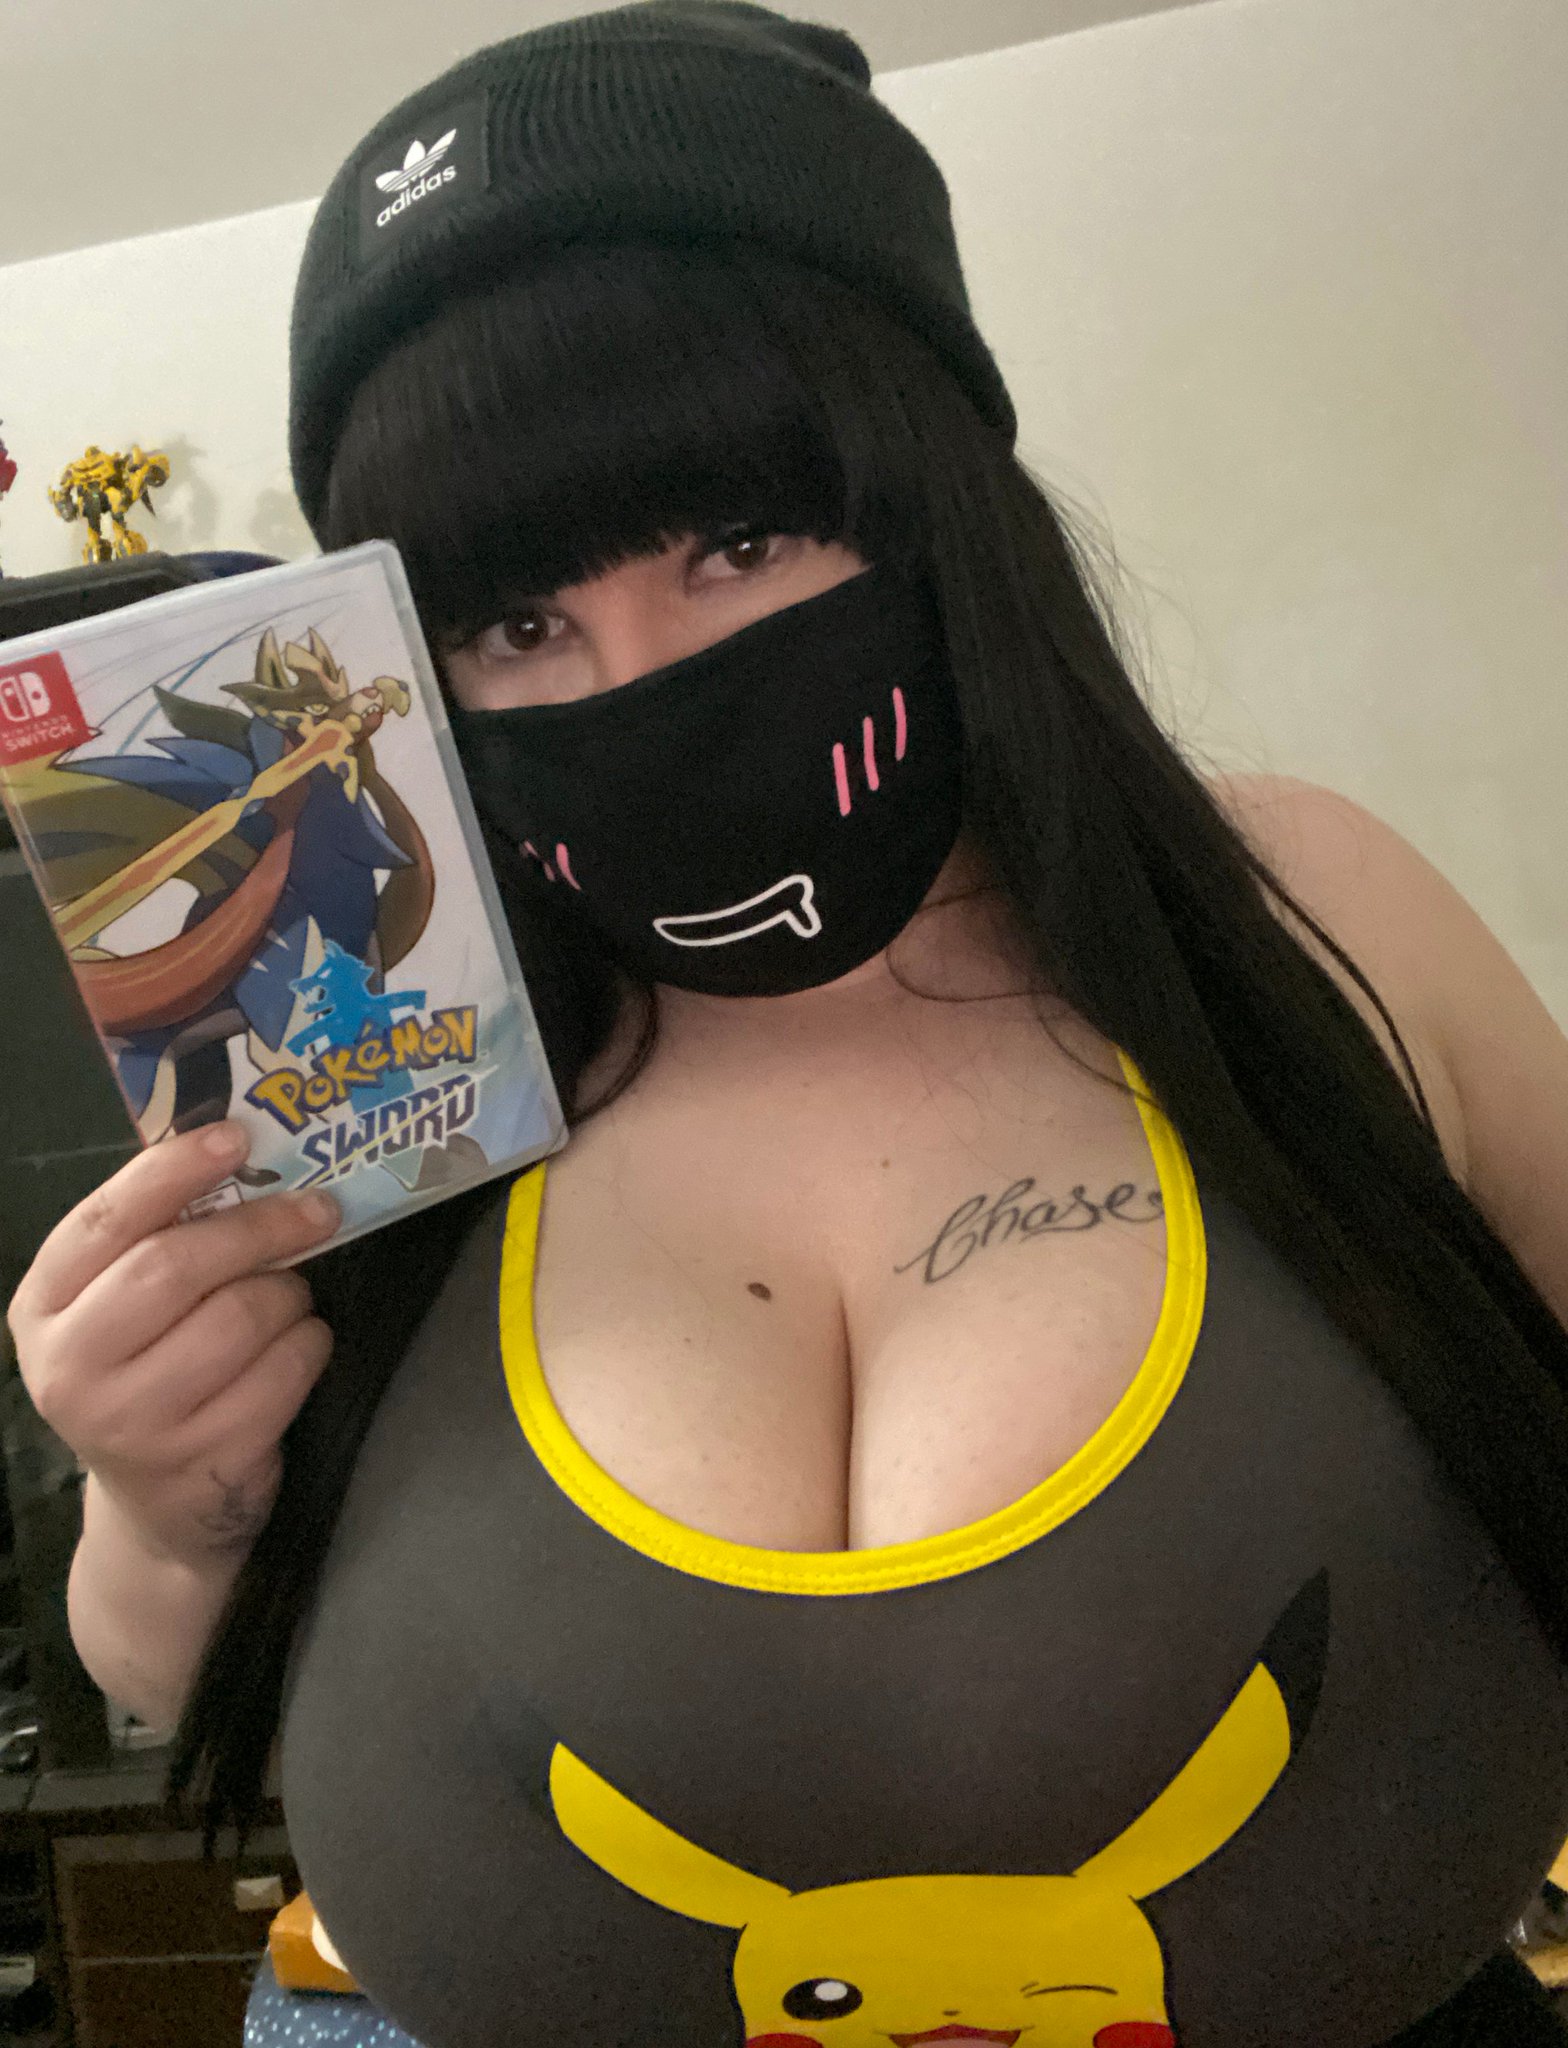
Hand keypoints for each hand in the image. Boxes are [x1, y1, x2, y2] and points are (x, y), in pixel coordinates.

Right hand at [7, 1124, 340, 1565]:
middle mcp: (71, 1369)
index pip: (104, 1222)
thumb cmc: (146, 1369)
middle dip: (260, 1227)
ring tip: (292, 1295)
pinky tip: (301, 1344)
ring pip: (241, 1317)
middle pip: (176, 1267)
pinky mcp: (202, 1460)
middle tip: (318, 1210)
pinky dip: (309, 1345)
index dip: (172, 1171)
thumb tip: (242, 1143)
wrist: (156, 1506)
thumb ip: (160, 1232)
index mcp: (44, 1306)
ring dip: (289, 1293)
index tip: (236, 1138)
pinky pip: (284, 1373)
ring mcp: (133, 1424)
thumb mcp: (121, 1303)